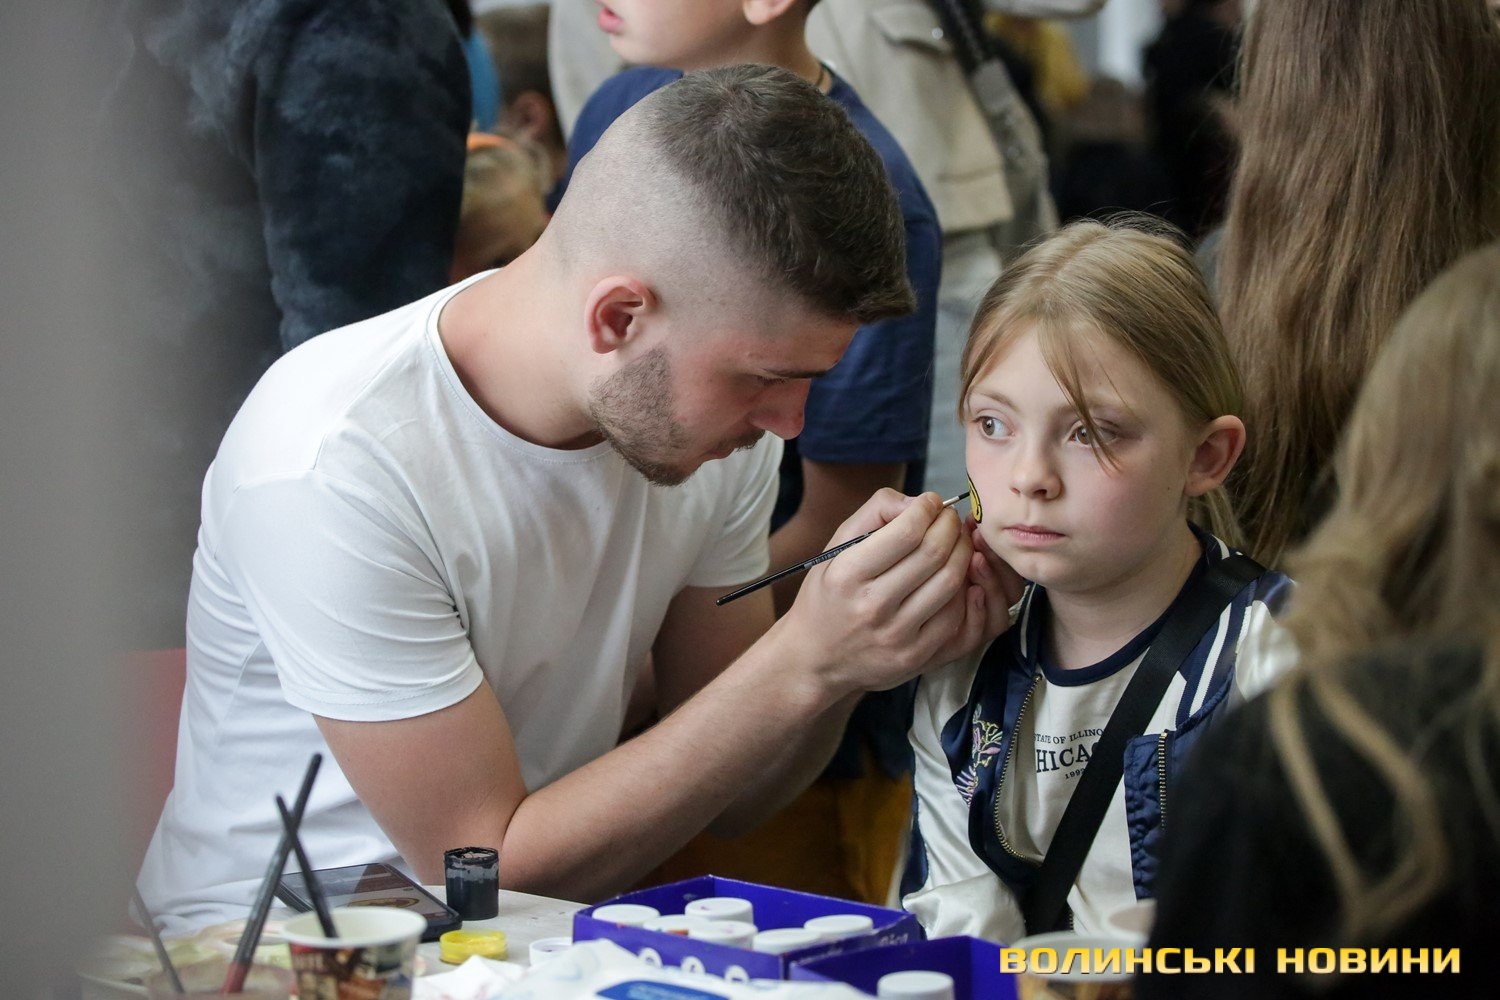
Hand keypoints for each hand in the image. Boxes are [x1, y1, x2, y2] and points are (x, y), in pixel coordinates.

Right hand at [774, 490, 976, 696]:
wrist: (815, 658)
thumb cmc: (829, 594)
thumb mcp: (836, 546)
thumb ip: (874, 512)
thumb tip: (919, 503)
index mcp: (848, 574)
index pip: (906, 531)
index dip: (928, 509)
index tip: (931, 502)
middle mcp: (871, 605)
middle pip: (934, 553)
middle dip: (951, 526)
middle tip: (950, 519)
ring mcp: (895, 635)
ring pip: (950, 582)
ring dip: (963, 553)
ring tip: (957, 542)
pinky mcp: (913, 656)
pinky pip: (954, 616)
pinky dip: (962, 590)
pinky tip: (954, 576)